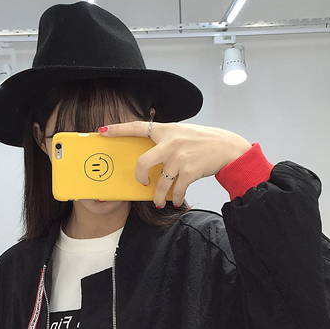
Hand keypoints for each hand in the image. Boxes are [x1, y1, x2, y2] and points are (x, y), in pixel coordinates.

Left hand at [99, 121, 251, 207]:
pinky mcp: (190, 171)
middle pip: (142, 162)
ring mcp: (180, 157)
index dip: (118, 129)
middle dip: (139, 176)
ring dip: (158, 197)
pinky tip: (175, 200)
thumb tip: (150, 159)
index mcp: (166, 130)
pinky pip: (176, 190)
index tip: (102, 131)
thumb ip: (165, 141)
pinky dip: (175, 198)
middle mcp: (170, 142)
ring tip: (159, 202)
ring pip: (159, 183)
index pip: (137, 127)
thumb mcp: (182, 134)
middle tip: (142, 182)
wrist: (227, 148)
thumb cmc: (203, 142)